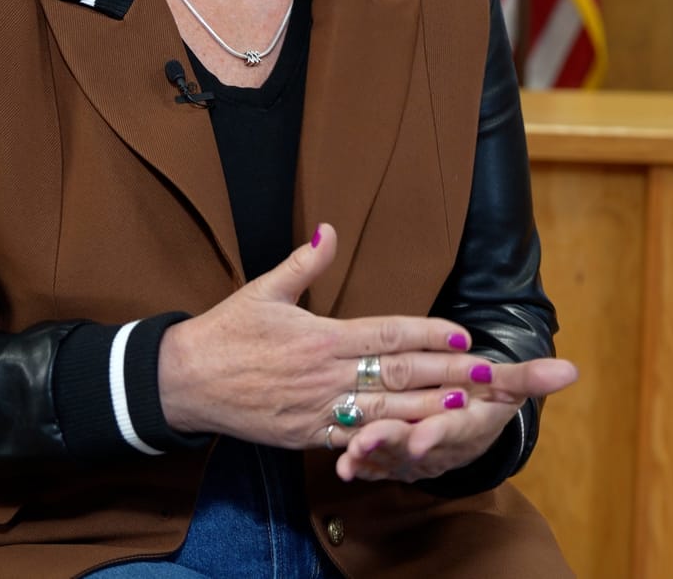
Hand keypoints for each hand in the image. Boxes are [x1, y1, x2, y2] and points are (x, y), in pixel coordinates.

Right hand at [157, 223, 479, 447]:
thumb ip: (304, 264)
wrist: (183, 382)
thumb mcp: (263, 290)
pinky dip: (388, 442)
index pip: (389, 332)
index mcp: (323, 336)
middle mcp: (327, 374)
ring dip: (430, 410)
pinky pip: (354, 441)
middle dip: (448, 374)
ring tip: (469, 406)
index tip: (465, 336)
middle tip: (489, 374)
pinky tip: (417, 441)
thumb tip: (329, 231)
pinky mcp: (306, 437)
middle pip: (399, 373)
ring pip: (386, 412)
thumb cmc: (224, 331)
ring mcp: (318, 409)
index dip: (431, 334)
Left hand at [336, 356, 578, 482]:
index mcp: (469, 424)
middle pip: (417, 445)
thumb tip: (572, 370)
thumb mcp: (509, 385)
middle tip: (368, 441)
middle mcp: (443, 444)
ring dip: (370, 456)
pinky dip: (360, 465)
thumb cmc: (487, 396)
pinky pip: (376, 464)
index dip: (440, 432)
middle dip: (393, 444)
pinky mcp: (395, 458)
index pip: (456, 428)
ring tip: (350, 454)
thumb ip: (532, 377)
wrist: (469, 421)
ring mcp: (418, 454)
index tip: (422, 437)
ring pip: (392, 456)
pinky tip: (343, 464)